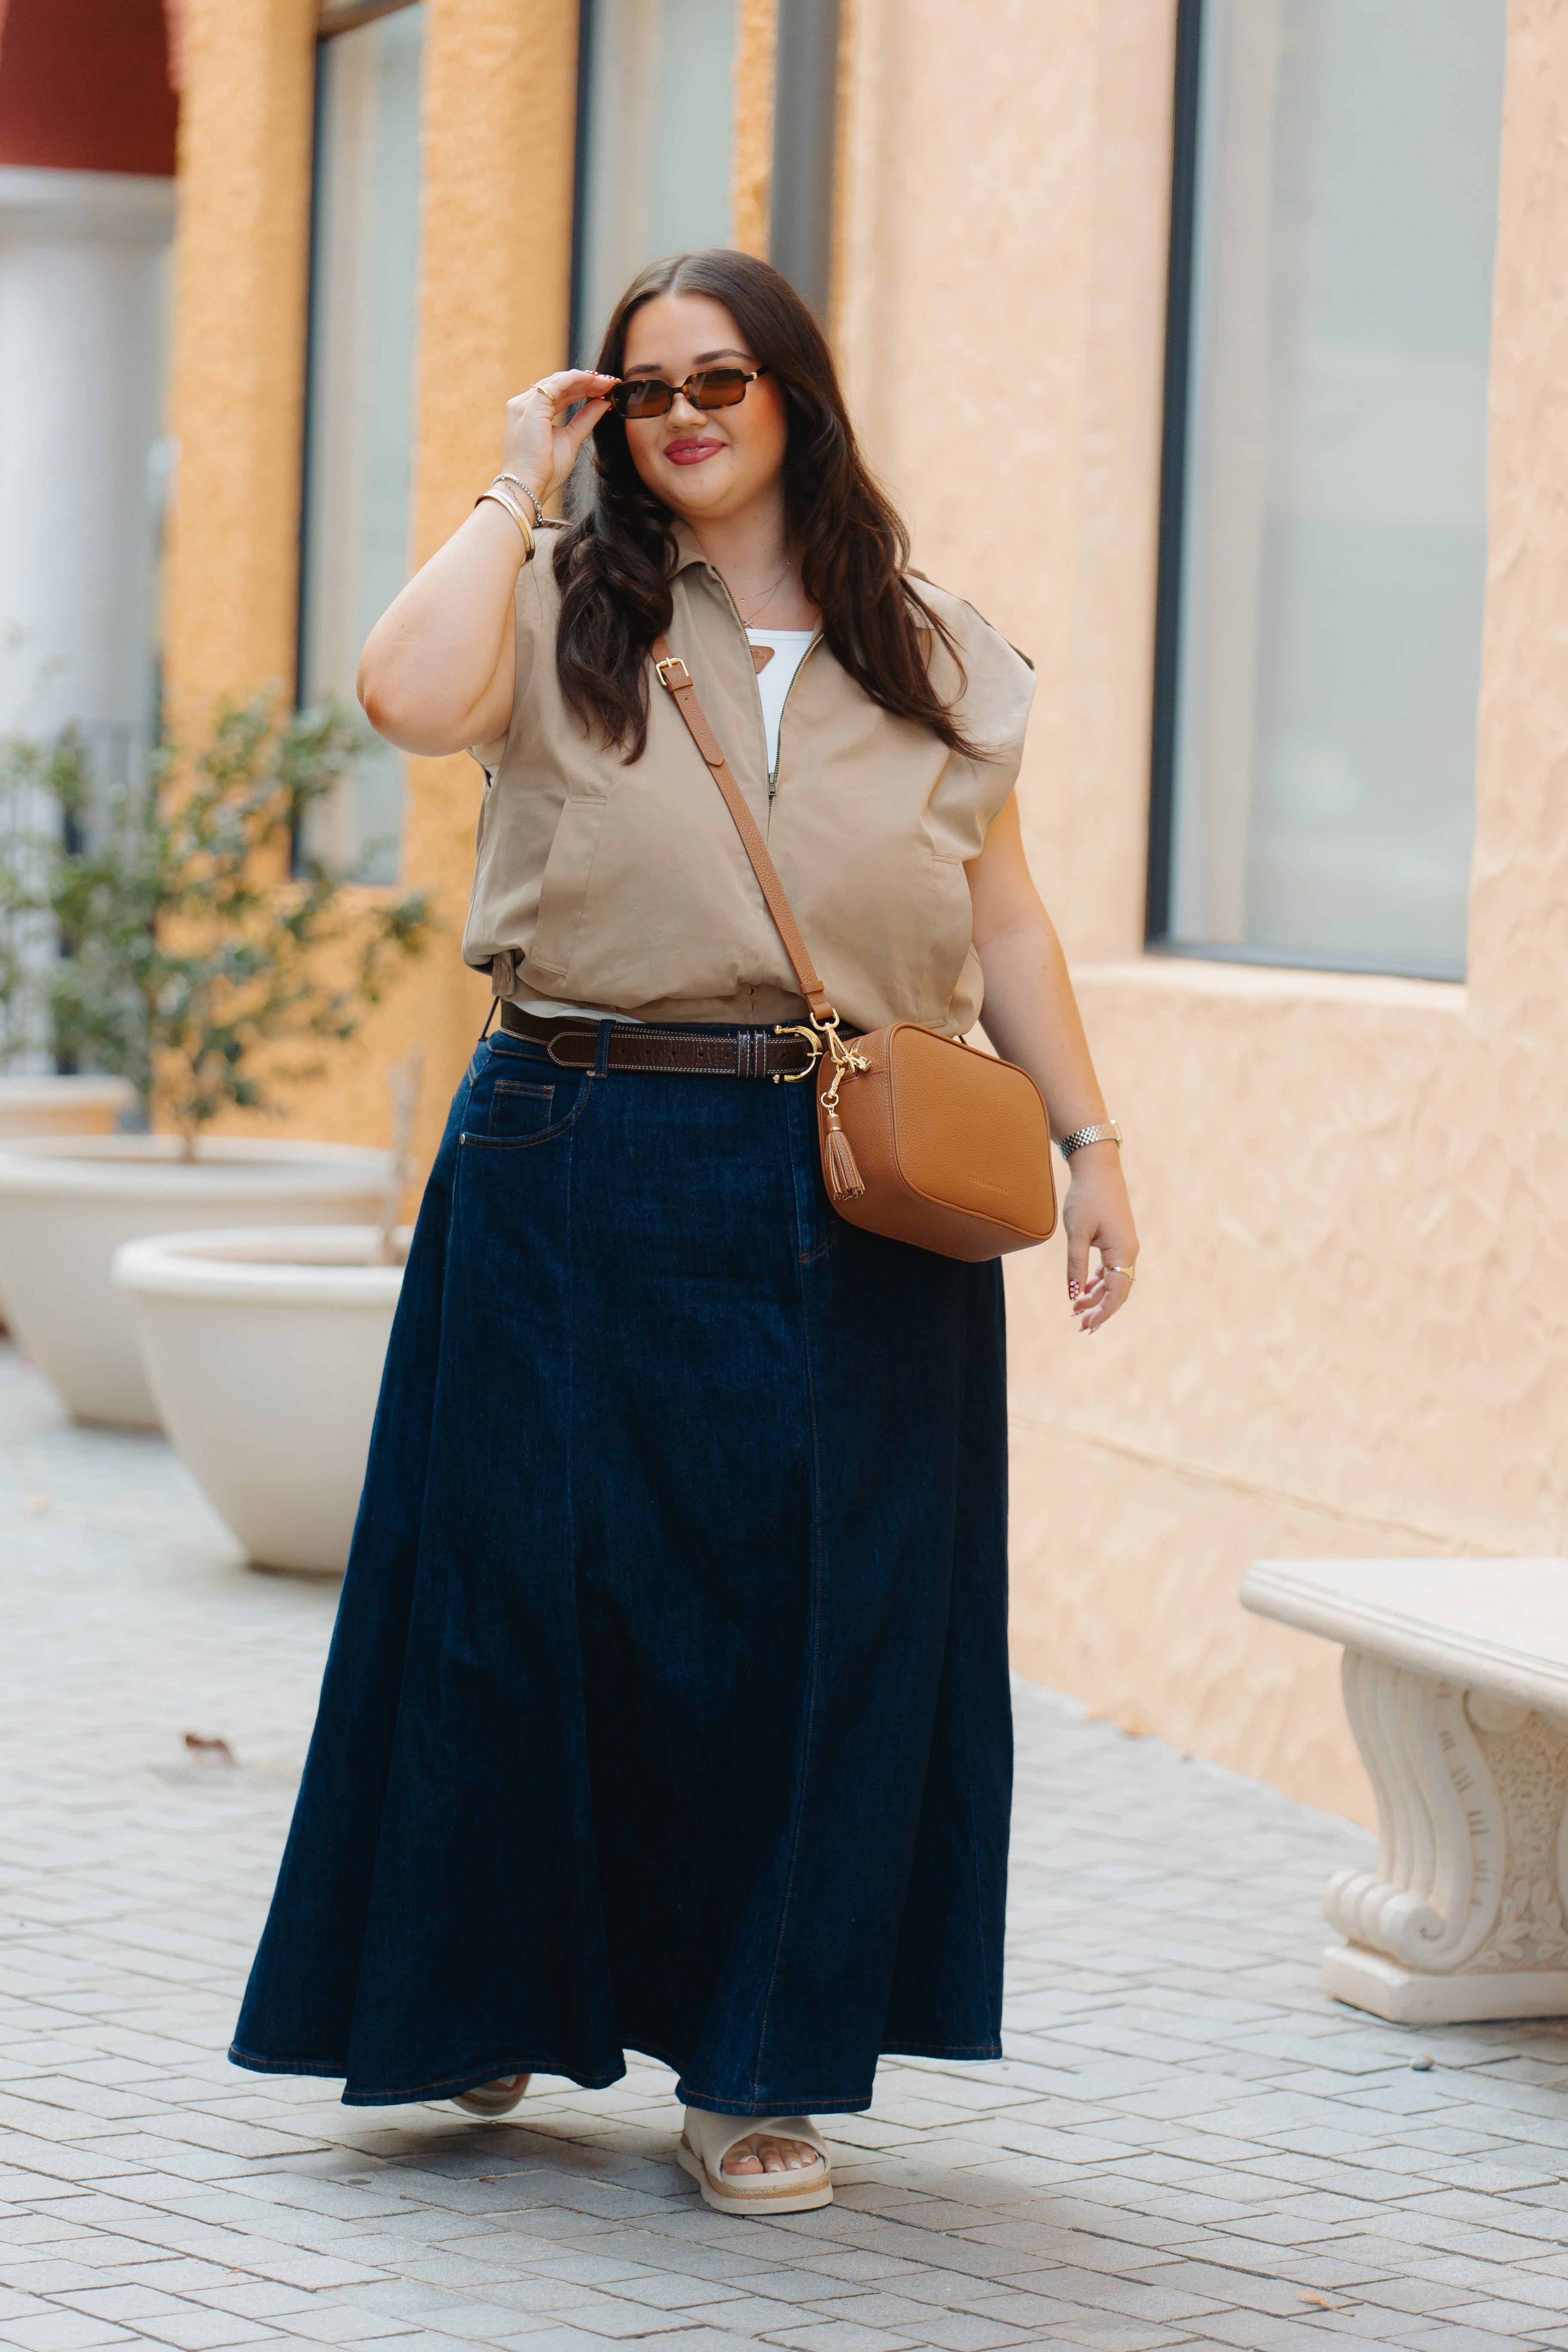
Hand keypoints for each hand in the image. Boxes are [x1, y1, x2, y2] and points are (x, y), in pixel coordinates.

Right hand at [501, 369, 616, 506]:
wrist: (529, 486)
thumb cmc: (545, 470)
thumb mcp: (571, 439)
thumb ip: (586, 418)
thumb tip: (603, 402)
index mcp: (532, 413)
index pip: (560, 393)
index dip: (583, 389)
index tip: (605, 390)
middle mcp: (525, 404)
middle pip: (561, 384)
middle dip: (588, 382)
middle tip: (611, 383)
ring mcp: (526, 403)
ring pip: (561, 381)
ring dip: (587, 379)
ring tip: (608, 382)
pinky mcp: (532, 405)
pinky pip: (559, 383)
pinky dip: (579, 379)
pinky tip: (596, 381)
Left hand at [1062, 1142, 1137, 1333]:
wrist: (1098, 1168)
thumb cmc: (1087, 1198)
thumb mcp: (1077, 1234)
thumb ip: (1075, 1266)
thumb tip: (1073, 1295)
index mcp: (1123, 1252)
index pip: (1116, 1293)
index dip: (1103, 1313)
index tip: (1088, 1328)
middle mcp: (1129, 1252)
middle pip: (1118, 1291)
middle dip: (1100, 1310)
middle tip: (1080, 1327)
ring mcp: (1125, 1246)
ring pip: (1113, 1280)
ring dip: (1097, 1296)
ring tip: (1076, 1310)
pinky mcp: (1118, 1239)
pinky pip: (1111, 1268)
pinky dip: (1098, 1281)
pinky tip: (1084, 1289)